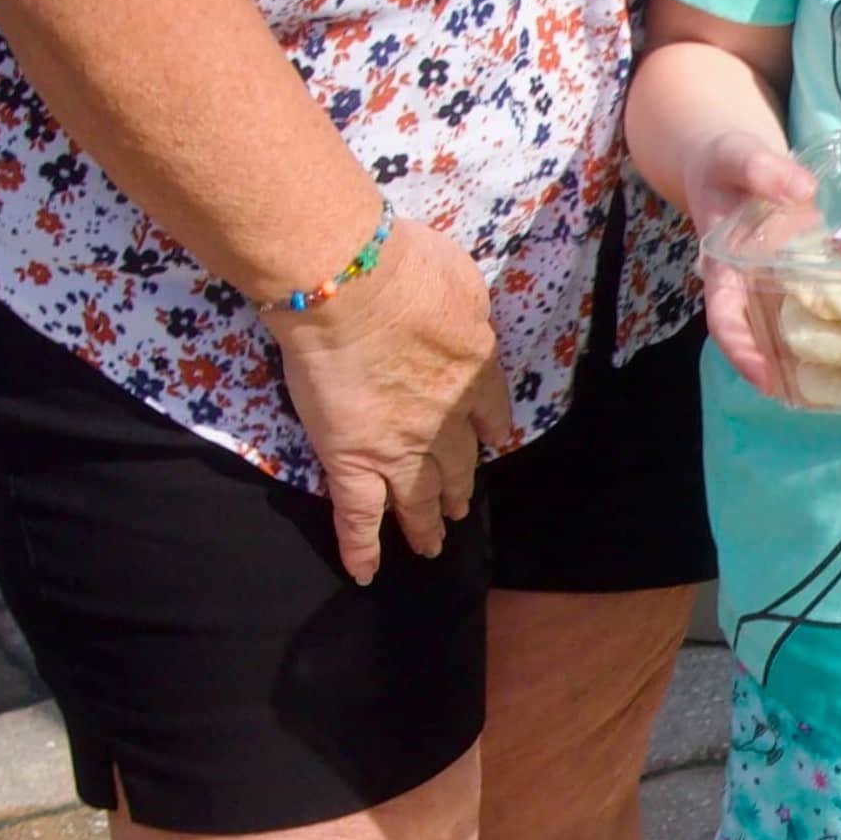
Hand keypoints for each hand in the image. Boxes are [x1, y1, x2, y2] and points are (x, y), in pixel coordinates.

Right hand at [266, 216, 513, 581]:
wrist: (350, 285)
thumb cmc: (405, 266)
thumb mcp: (462, 277)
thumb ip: (468, 308)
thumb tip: (462, 317)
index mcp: (475, 373)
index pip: (489, 413)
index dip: (488, 431)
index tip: (490, 443)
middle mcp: (445, 421)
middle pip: (458, 465)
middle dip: (461, 489)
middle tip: (462, 509)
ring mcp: (399, 447)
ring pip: (417, 499)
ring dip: (427, 524)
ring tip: (433, 544)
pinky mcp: (351, 461)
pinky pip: (358, 516)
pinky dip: (362, 548)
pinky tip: (368, 573)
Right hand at [688, 124, 819, 400]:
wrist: (727, 159)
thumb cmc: (724, 162)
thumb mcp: (736, 155)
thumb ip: (762, 169)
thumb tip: (803, 189)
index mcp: (722, 267)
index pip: (724, 319)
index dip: (742, 353)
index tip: (767, 379)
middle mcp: (748, 284)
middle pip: (762, 336)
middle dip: (790, 367)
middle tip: (828, 393)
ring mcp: (774, 281)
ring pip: (793, 324)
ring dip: (819, 348)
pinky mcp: (800, 271)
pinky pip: (820, 297)